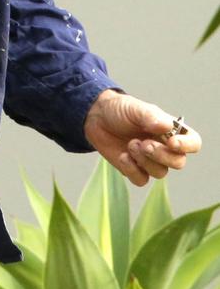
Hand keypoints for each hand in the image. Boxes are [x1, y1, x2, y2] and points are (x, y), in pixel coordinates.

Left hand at [84, 89, 201, 185]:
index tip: (172, 142)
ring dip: (145, 161)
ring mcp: (150, 161)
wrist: (96, 118)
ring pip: (160, 173)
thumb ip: (150, 117)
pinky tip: (122, 156)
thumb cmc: (120, 110)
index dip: (187, 146)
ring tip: (131, 144)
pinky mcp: (134, 170)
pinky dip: (132, 170)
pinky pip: (141, 180)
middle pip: (178, 163)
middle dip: (162, 155)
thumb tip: (167, 127)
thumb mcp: (135, 108)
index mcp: (171, 131)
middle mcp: (164, 148)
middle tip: (144, 143)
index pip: (193, 143)